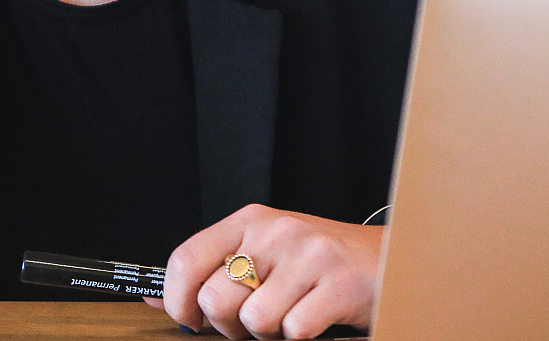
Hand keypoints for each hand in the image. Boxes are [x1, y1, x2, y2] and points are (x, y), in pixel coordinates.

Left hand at [147, 204, 383, 339]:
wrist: (395, 258)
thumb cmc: (320, 262)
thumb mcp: (263, 253)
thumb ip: (212, 271)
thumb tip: (153, 298)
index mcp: (250, 219)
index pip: (186, 257)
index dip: (177, 300)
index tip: (189, 320)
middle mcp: (276, 230)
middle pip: (216, 297)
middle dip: (228, 326)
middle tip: (252, 324)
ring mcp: (310, 256)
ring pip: (254, 320)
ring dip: (268, 335)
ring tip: (288, 318)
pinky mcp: (340, 285)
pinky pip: (294, 330)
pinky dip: (300, 338)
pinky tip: (314, 320)